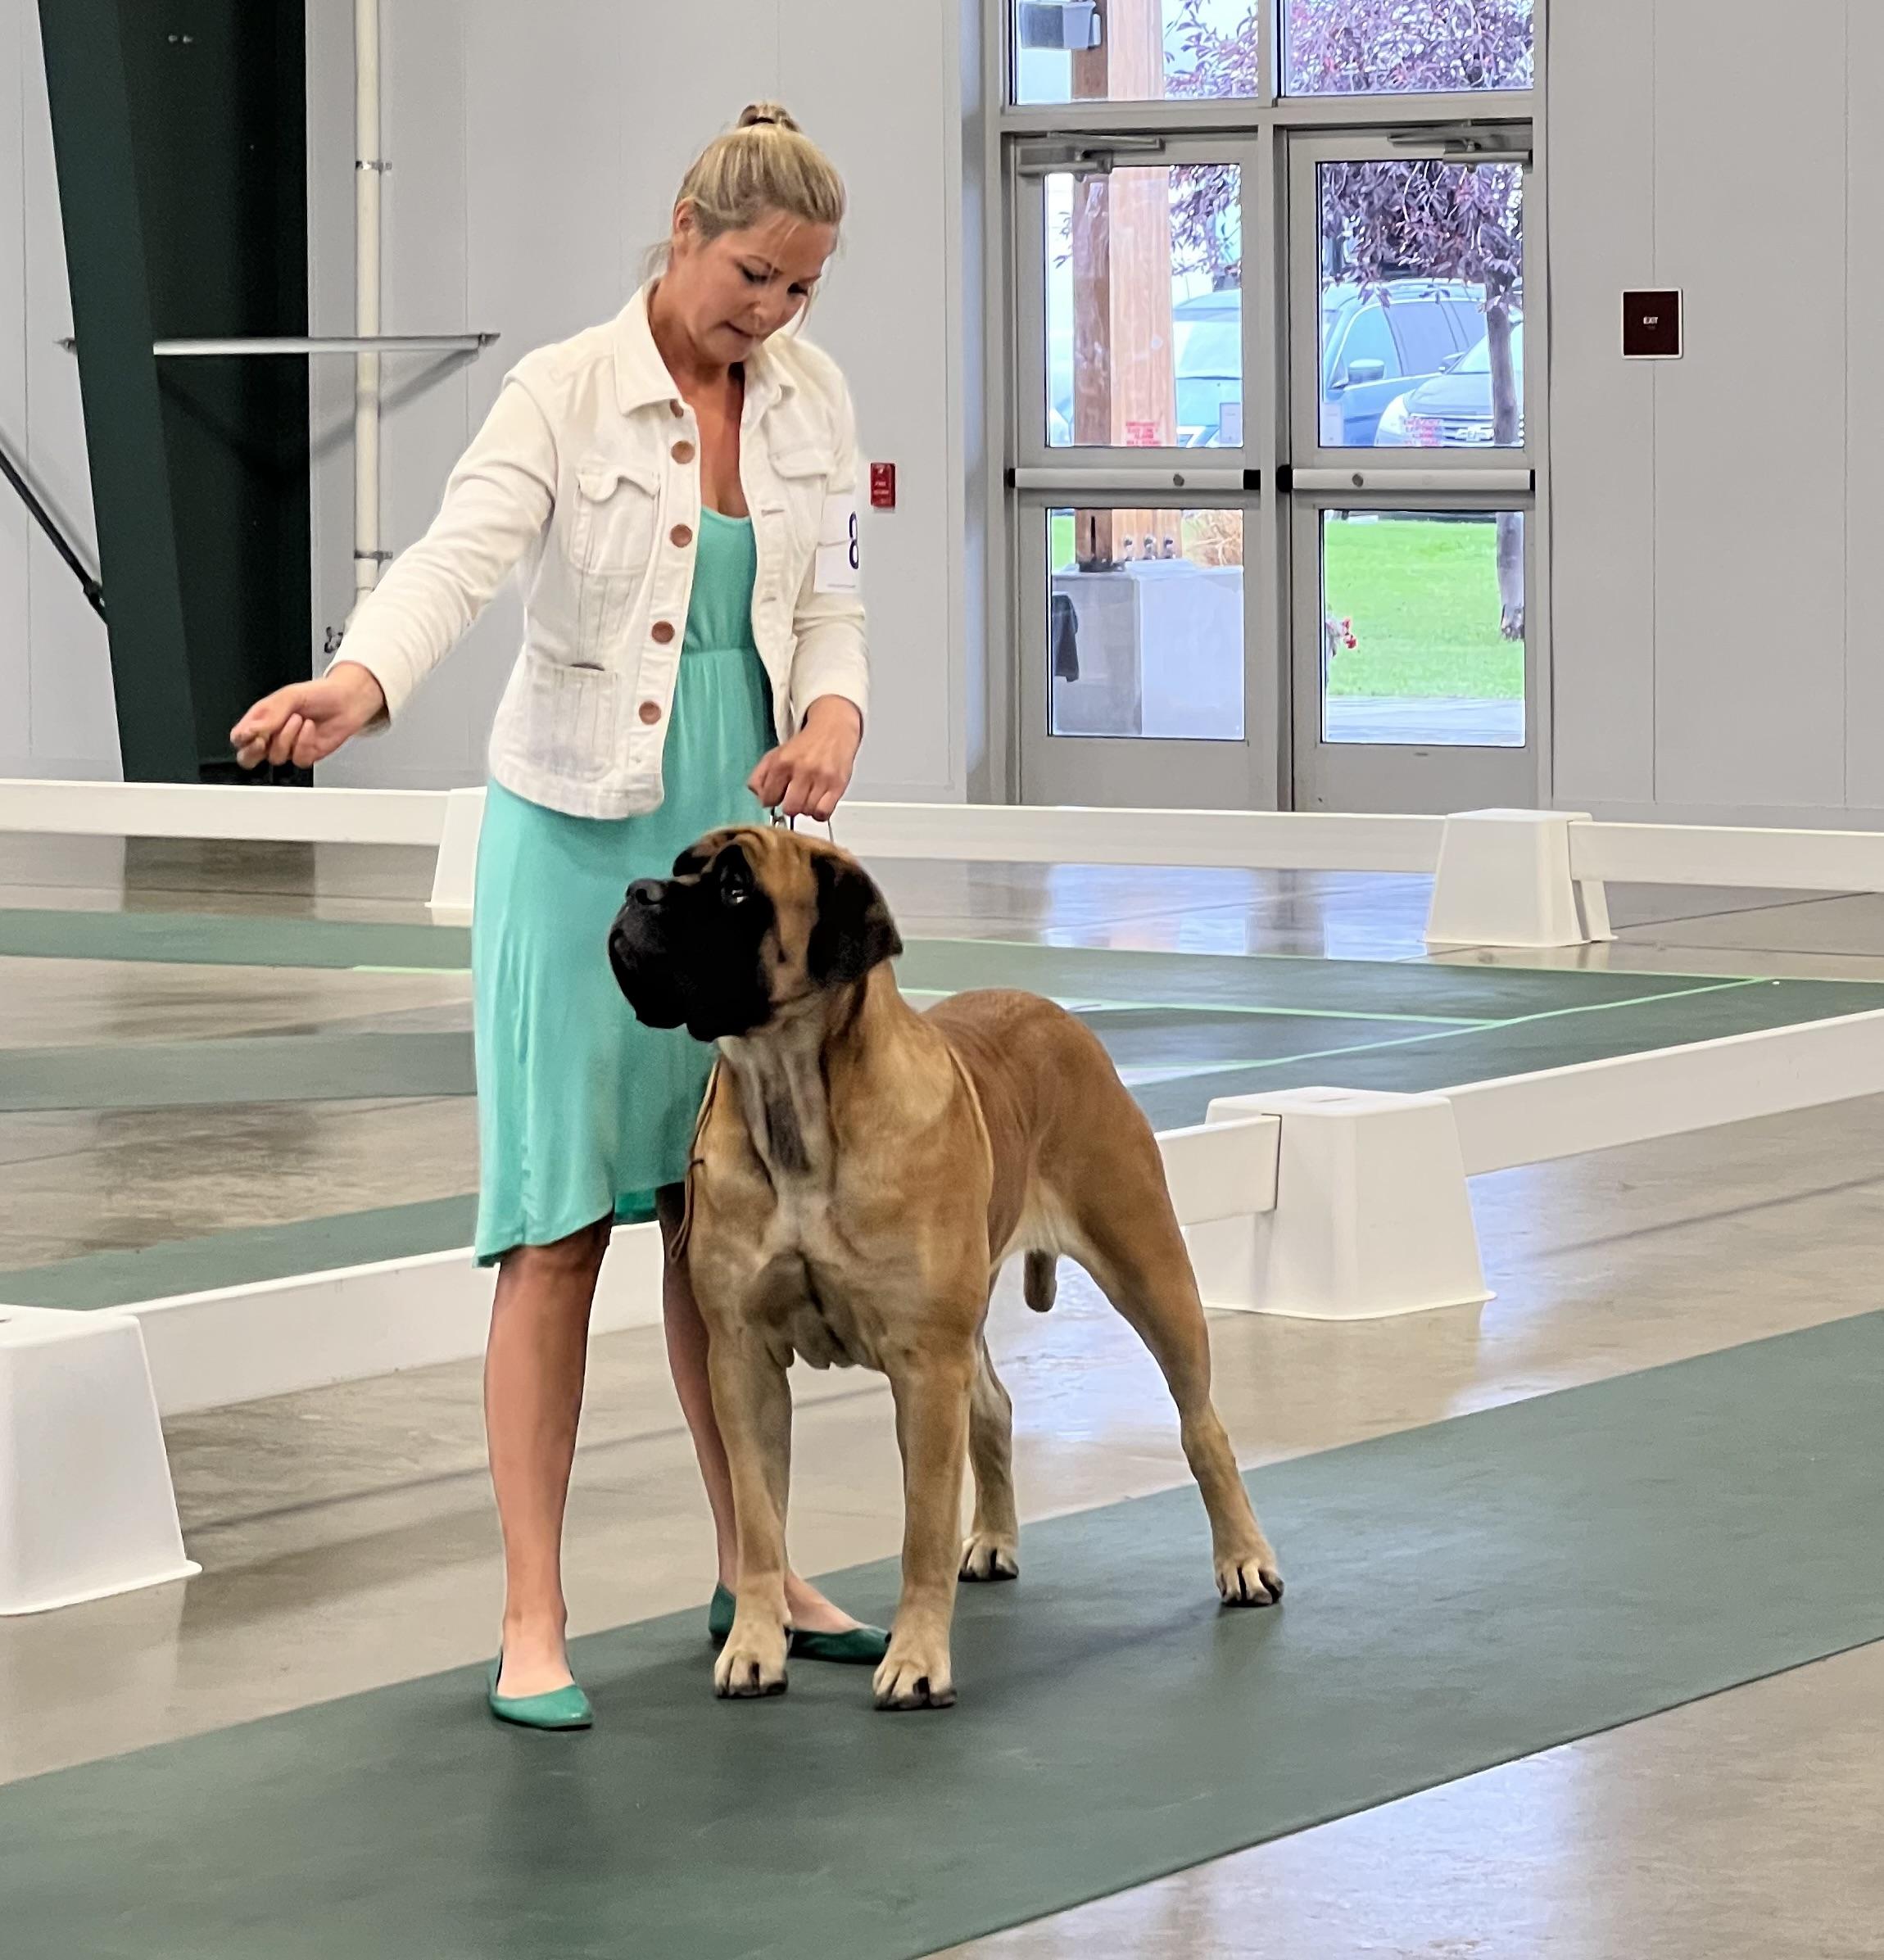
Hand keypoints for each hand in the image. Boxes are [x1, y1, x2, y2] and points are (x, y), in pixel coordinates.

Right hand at [230, 662, 386, 770]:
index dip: (241, 739)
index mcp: (262, 719)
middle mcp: (273, 736)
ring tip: (298, 719)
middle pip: (249, 757)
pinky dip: (304, 743)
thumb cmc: (319, 694)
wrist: (347, 701)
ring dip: (286, 738)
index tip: (250, 733)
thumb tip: (251, 729)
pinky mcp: (306, 755)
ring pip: (275, 757)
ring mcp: (289, 747)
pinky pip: (297, 759)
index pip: (239, 737)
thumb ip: (269, 713)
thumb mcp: (289, 695)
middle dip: (253, 752)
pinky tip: (310, 728)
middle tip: (262, 740)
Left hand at [748, 697, 861, 823]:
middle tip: (795, 797)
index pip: (768, 798)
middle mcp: (802, 769)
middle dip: (790, 806)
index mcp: (782, 762)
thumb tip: (758, 795)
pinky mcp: (838, 785)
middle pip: (789, 809)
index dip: (772, 799)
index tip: (779, 795)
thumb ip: (760, 775)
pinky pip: (824, 813)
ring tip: (808, 797)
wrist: (833, 729)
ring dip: (806, 808)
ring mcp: (821, 778)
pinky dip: (819, 813)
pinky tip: (819, 804)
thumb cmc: (804, 746)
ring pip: (807, 812)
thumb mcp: (776, 754)